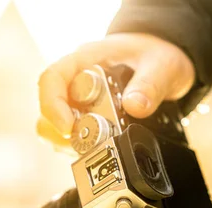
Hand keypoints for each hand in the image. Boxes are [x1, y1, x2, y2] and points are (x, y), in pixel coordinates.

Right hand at [37, 33, 194, 146]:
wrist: (159, 61)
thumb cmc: (154, 54)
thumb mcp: (162, 65)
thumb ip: (150, 84)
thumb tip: (134, 106)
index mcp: (85, 60)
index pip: (52, 79)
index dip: (53, 105)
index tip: (68, 127)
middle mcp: (75, 82)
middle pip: (48, 110)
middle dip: (62, 133)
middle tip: (87, 144)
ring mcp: (77, 102)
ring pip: (54, 128)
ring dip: (71, 144)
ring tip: (96, 149)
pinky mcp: (83, 119)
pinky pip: (71, 138)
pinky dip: (81, 149)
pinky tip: (100, 150)